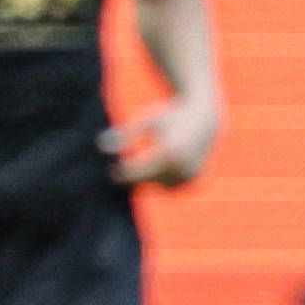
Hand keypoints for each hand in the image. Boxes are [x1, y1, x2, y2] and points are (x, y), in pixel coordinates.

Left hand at [103, 89, 221, 186]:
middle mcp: (181, 166)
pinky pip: (172, 187)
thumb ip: (125, 134)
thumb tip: (99, 145)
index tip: (112, 171)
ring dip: (153, 176)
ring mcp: (190, 175)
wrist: (204, 119)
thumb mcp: (146, 122)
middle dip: (138, 173)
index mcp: (168, 152)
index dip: (123, 174)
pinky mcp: (195, 181)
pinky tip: (163, 165)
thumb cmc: (170, 117)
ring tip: (153, 159)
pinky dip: (165, 179)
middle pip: (149, 180)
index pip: (139, 171)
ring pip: (161, 186)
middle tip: (130, 166)